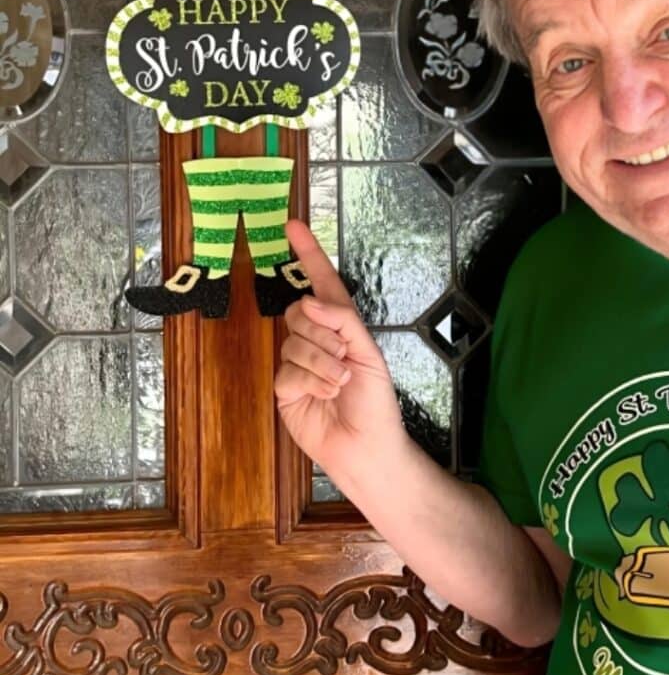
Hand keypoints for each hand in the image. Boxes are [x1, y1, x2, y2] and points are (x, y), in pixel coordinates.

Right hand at [274, 220, 402, 470]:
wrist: (367, 448)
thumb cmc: (376, 402)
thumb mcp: (368, 353)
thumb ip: (342, 321)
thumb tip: (308, 301)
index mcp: (342, 327)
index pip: (322, 284)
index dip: (309, 255)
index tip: (293, 226)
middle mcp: (317, 340)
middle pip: (301, 313)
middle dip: (324, 335)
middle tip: (344, 358)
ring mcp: (298, 364)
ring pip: (294, 343)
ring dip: (322, 364)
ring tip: (340, 384)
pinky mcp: (285, 388)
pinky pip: (287, 371)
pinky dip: (310, 382)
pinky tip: (326, 396)